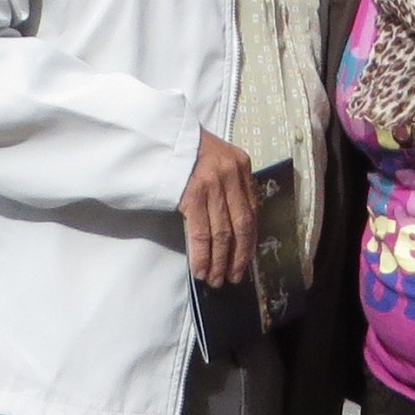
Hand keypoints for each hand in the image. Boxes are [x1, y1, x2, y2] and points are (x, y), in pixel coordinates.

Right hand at [178, 129, 256, 287]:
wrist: (162, 135)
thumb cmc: (188, 150)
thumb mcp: (219, 159)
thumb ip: (230, 185)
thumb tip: (234, 228)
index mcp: (242, 165)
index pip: (252, 210)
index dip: (250, 239)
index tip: (246, 260)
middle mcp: (231, 175)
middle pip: (242, 225)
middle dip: (239, 256)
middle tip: (235, 277)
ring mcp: (212, 185)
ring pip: (222, 233)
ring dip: (219, 262)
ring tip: (216, 279)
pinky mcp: (192, 194)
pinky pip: (201, 233)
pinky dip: (202, 255)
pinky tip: (200, 270)